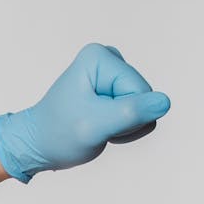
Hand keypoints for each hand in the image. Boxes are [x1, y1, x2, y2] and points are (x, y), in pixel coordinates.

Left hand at [0, 43, 171, 182]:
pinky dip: (125, 126)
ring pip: (147, 106)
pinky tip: (102, 124)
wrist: (39, 145)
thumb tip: (164, 102)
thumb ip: (130, 113)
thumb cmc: (59, 134)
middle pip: (145, 96)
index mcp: (99, 58)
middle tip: (94, 124)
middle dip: (124, 119)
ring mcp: (114, 73)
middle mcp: (108, 59)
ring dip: (125, 125)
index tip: (92, 117)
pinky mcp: (117, 88)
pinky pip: (142, 111)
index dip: (122, 114)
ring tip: (95, 124)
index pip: (139, 91)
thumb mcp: (95, 125)